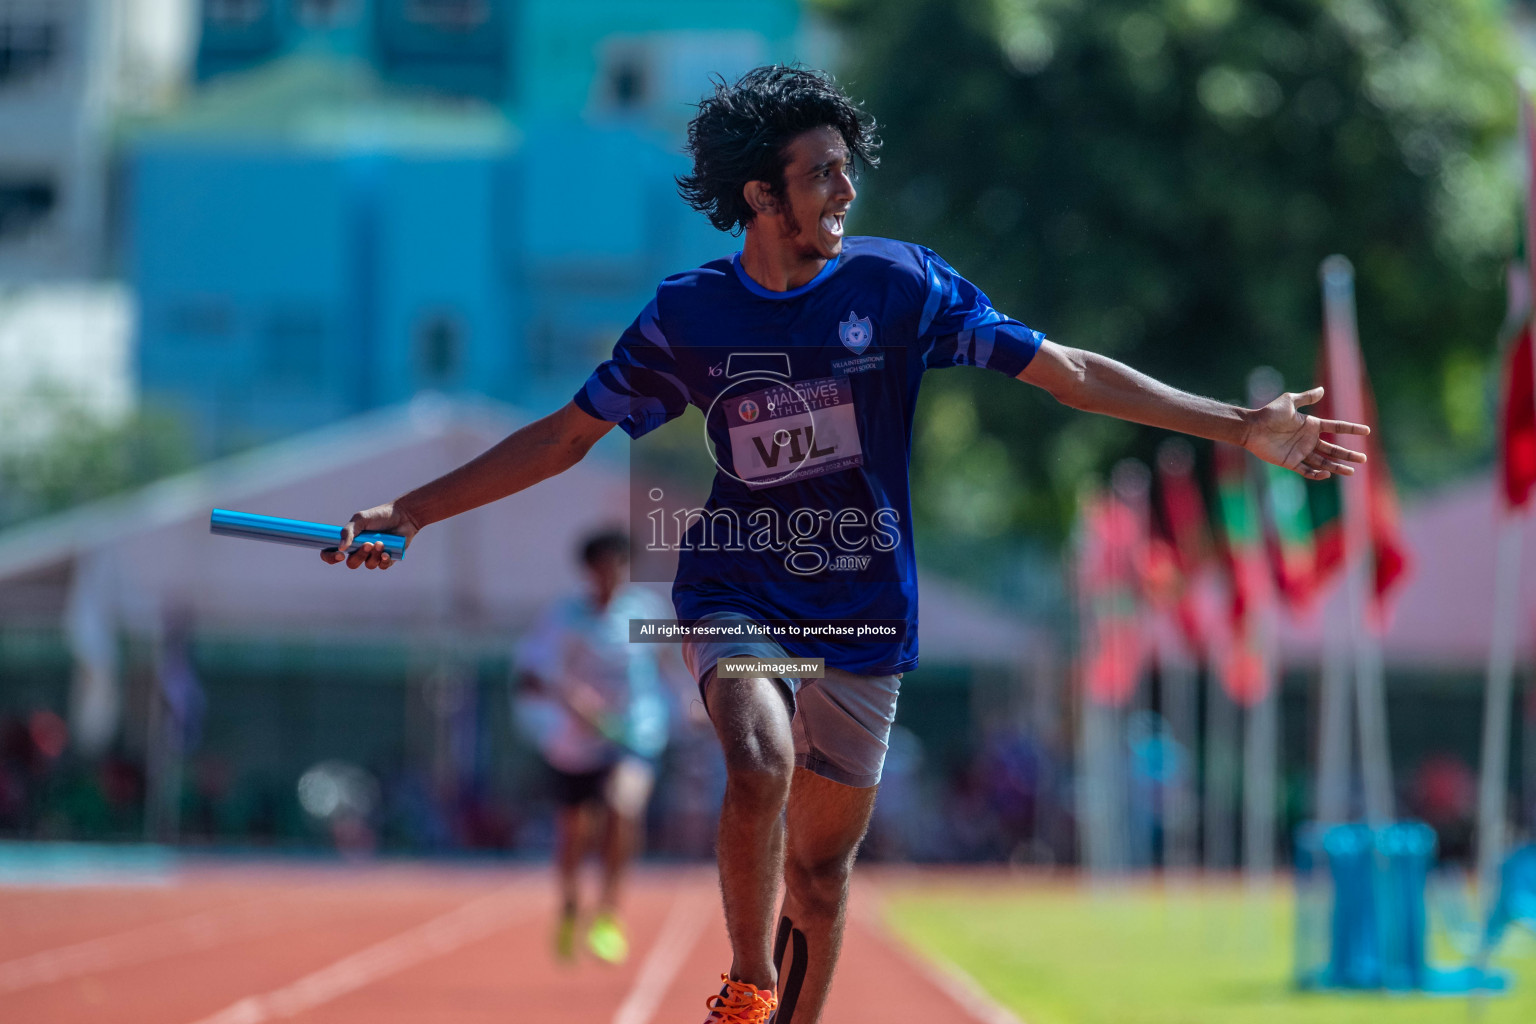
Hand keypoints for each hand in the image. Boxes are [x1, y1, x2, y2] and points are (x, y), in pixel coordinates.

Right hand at [320, 502, 418, 569]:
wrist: (403, 515)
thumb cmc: (379, 516)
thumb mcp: (361, 519)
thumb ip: (348, 531)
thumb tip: (341, 548)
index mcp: (349, 542)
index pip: (332, 554)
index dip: (331, 558)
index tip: (340, 554)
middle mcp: (360, 551)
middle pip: (352, 563)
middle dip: (360, 555)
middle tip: (368, 544)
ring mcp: (374, 556)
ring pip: (369, 565)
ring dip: (374, 555)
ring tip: (381, 542)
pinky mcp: (387, 559)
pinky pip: (382, 566)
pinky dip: (384, 560)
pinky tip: (387, 552)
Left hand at [1243, 386, 1368, 479]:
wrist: (1252, 427)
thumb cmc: (1269, 413)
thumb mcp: (1289, 401)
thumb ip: (1306, 397)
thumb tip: (1323, 389)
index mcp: (1311, 425)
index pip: (1336, 427)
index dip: (1351, 429)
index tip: (1367, 431)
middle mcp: (1308, 440)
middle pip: (1333, 449)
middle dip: (1348, 454)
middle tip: (1363, 459)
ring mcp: (1300, 452)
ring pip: (1323, 462)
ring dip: (1337, 467)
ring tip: (1351, 472)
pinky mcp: (1290, 462)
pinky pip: (1306, 470)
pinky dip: (1317, 474)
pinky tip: (1326, 474)